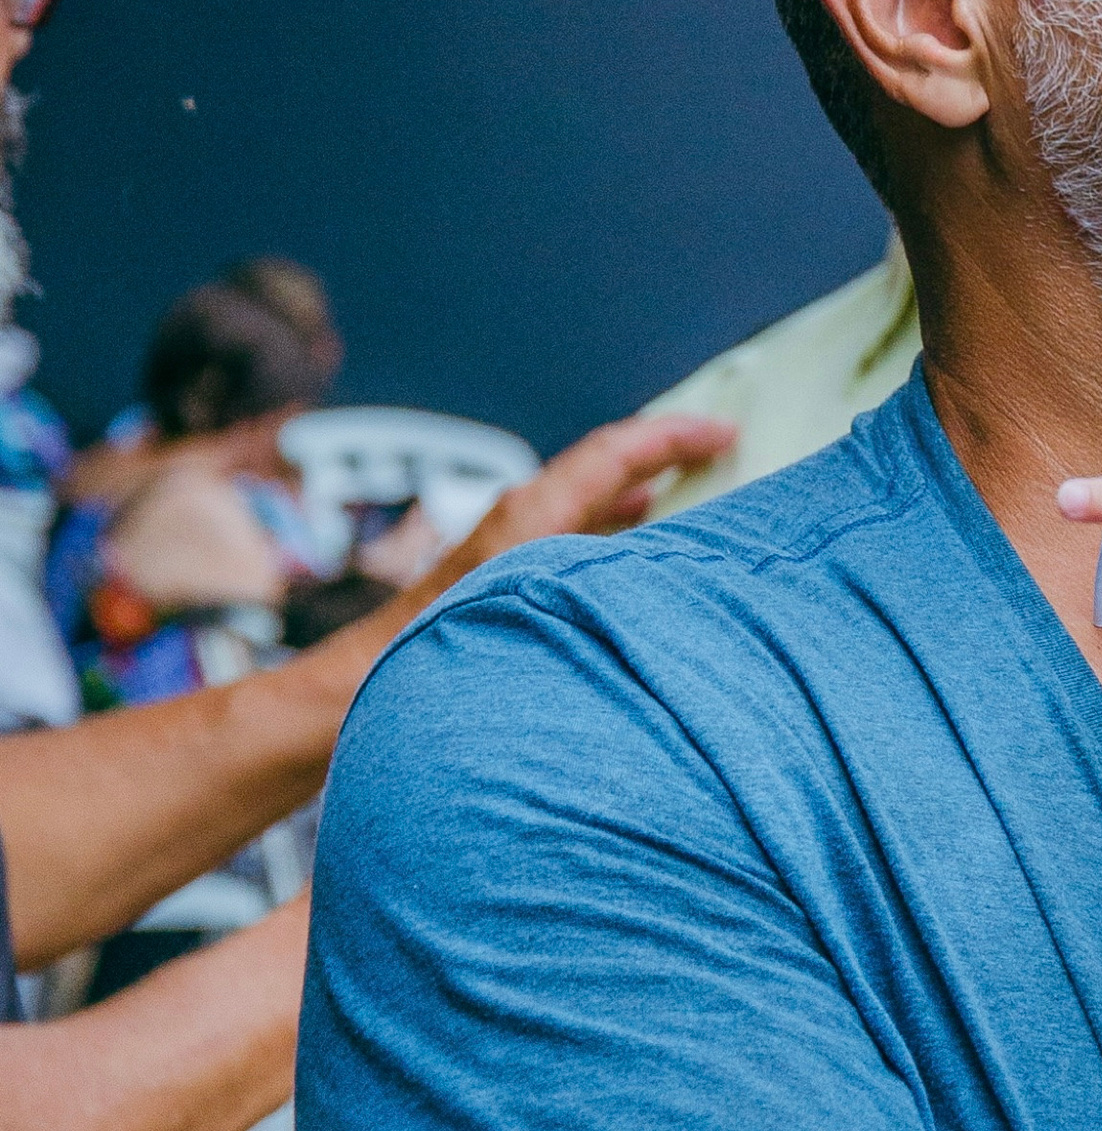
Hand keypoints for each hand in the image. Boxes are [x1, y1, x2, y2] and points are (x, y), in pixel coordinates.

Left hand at [395, 411, 737, 626]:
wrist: (349, 699)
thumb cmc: (420, 658)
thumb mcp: (523, 604)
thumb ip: (594, 573)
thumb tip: (655, 541)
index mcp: (529, 517)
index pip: (613, 454)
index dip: (674, 437)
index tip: (725, 431)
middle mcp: (519, 524)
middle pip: (603, 467)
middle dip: (663, 452)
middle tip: (719, 448)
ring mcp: (509, 551)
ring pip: (588, 502)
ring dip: (639, 489)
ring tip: (692, 489)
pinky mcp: (502, 582)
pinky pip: (574, 536)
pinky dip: (615, 528)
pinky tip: (634, 549)